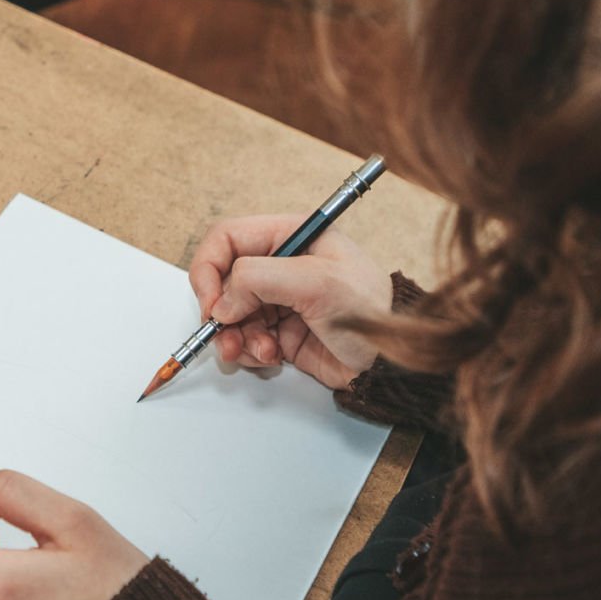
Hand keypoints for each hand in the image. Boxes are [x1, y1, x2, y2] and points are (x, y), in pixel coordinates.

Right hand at [187, 214, 390, 389]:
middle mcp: (280, 265)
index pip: (227, 239)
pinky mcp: (279, 332)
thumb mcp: (317, 282)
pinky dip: (249, 351)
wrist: (390, 363)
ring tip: (260, 350)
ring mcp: (278, 300)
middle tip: (228, 334)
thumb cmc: (370, 312)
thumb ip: (260, 279)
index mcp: (291, 236)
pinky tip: (272, 356)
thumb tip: (221, 301)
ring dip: (236, 337)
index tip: (211, 303)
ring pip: (229, 316)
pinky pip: (244, 339)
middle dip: (221, 312)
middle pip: (222, 282)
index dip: (210, 269)